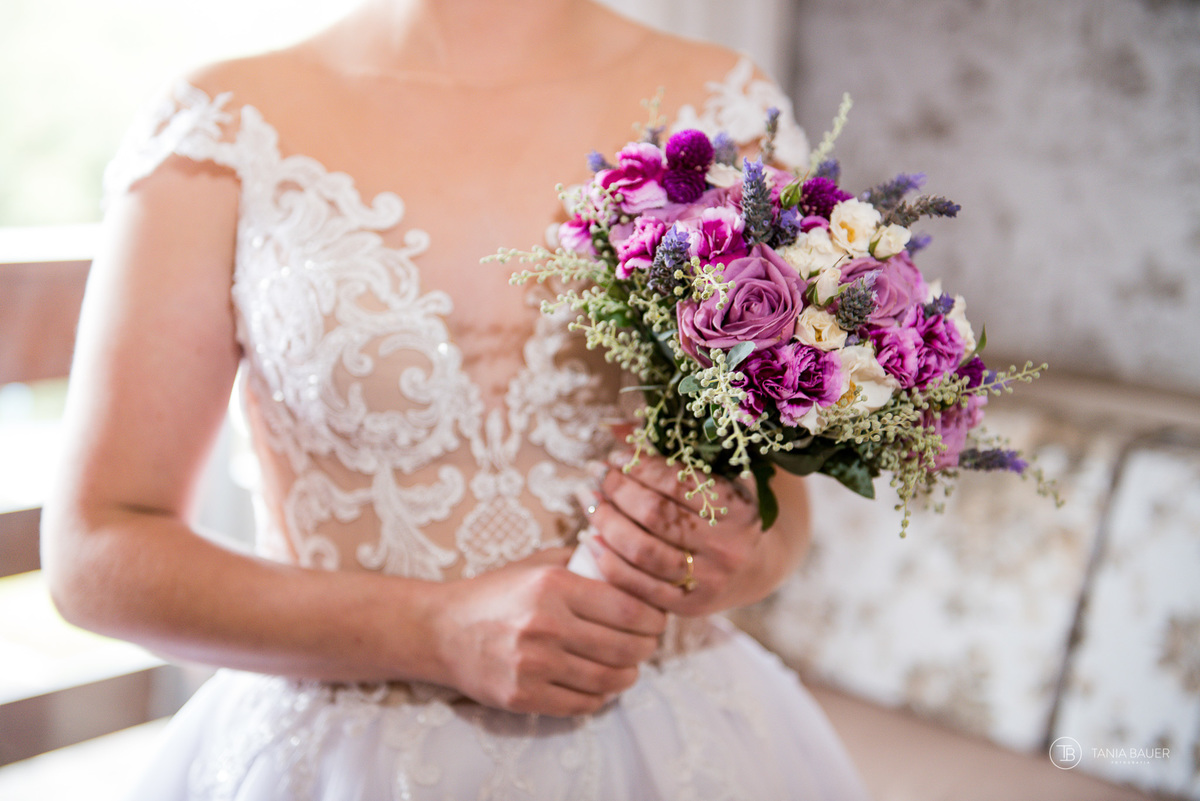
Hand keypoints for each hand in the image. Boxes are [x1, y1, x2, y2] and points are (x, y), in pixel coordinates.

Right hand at [430, 548, 667, 716]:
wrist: (440, 631)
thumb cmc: (494, 594)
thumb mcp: (536, 565)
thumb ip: (581, 562)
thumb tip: (628, 562)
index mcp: (553, 586)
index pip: (628, 609)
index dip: (652, 619)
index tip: (654, 620)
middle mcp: (545, 625)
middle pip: (625, 647)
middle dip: (646, 648)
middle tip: (645, 644)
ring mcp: (534, 666)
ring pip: (608, 679)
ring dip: (628, 675)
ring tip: (627, 666)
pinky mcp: (523, 697)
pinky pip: (582, 704)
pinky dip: (600, 697)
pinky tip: (599, 684)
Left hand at [582, 453, 763, 616]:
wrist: (752, 568)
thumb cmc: (725, 512)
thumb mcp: (714, 478)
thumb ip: (669, 453)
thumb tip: (613, 426)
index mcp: (739, 508)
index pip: (678, 482)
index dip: (639, 465)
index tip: (615, 455)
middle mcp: (727, 547)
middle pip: (655, 515)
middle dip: (617, 489)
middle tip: (596, 473)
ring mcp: (707, 580)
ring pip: (642, 550)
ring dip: (605, 520)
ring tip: (588, 499)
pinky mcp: (687, 607)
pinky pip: (637, 586)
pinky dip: (607, 560)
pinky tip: (590, 537)